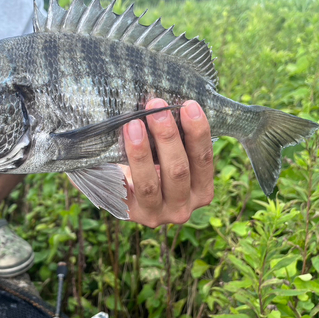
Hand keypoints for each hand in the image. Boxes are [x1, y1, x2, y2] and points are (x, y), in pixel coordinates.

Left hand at [122, 99, 213, 227]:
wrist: (127, 190)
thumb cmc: (155, 164)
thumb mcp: (171, 154)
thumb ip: (176, 138)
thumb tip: (168, 103)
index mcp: (202, 191)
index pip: (204, 160)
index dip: (198, 132)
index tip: (188, 105)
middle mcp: (183, 207)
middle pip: (178, 171)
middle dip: (167, 137)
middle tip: (155, 109)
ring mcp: (156, 214)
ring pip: (150, 185)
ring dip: (141, 152)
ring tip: (132, 124)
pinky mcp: (130, 214)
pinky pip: (123, 191)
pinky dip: (119, 170)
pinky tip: (115, 148)